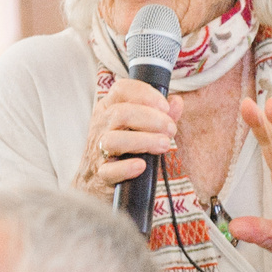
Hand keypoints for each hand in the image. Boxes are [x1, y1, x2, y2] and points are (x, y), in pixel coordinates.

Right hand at [79, 78, 178, 199]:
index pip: (122, 89)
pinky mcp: (101, 174)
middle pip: (121, 113)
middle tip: (171, 129)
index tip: (165, 106)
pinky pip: (109, 170)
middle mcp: (101, 125)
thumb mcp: (139, 127)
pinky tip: (142, 165)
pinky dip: (126, 168)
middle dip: (151, 119)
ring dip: (143, 140)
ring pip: (113, 140)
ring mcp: (98, 150)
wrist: (94, 181)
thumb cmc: (122, 149)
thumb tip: (177, 102)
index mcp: (109, 108)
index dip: (145, 94)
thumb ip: (160, 115)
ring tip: (164, 145)